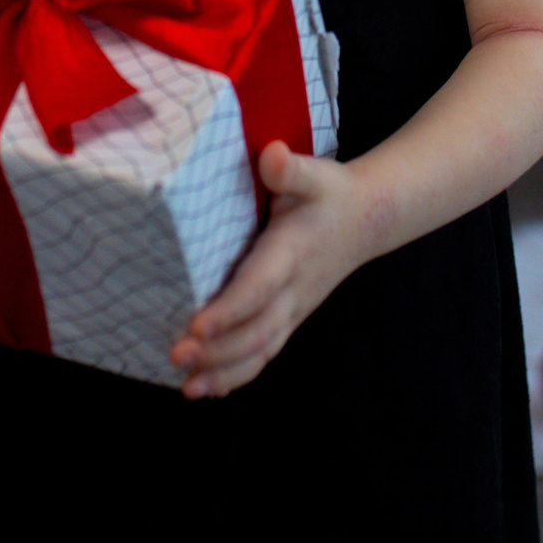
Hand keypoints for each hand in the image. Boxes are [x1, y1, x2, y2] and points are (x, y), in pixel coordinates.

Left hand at [170, 141, 371, 398]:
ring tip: (187, 388)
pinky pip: (263, 355)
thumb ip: (291, 169)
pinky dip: (236, 376)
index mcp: (292, 253)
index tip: (196, 326)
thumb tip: (271, 154)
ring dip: (223, 372)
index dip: (229, 310)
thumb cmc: (331, 194)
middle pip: (256, 331)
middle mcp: (293, 290)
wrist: (367, 219)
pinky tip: (205, 389)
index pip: (258, 288)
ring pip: (259, 351)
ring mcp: (292, 310)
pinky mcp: (287, 319)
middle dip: (217, 350)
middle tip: (175, 356)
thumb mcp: (316, 174)